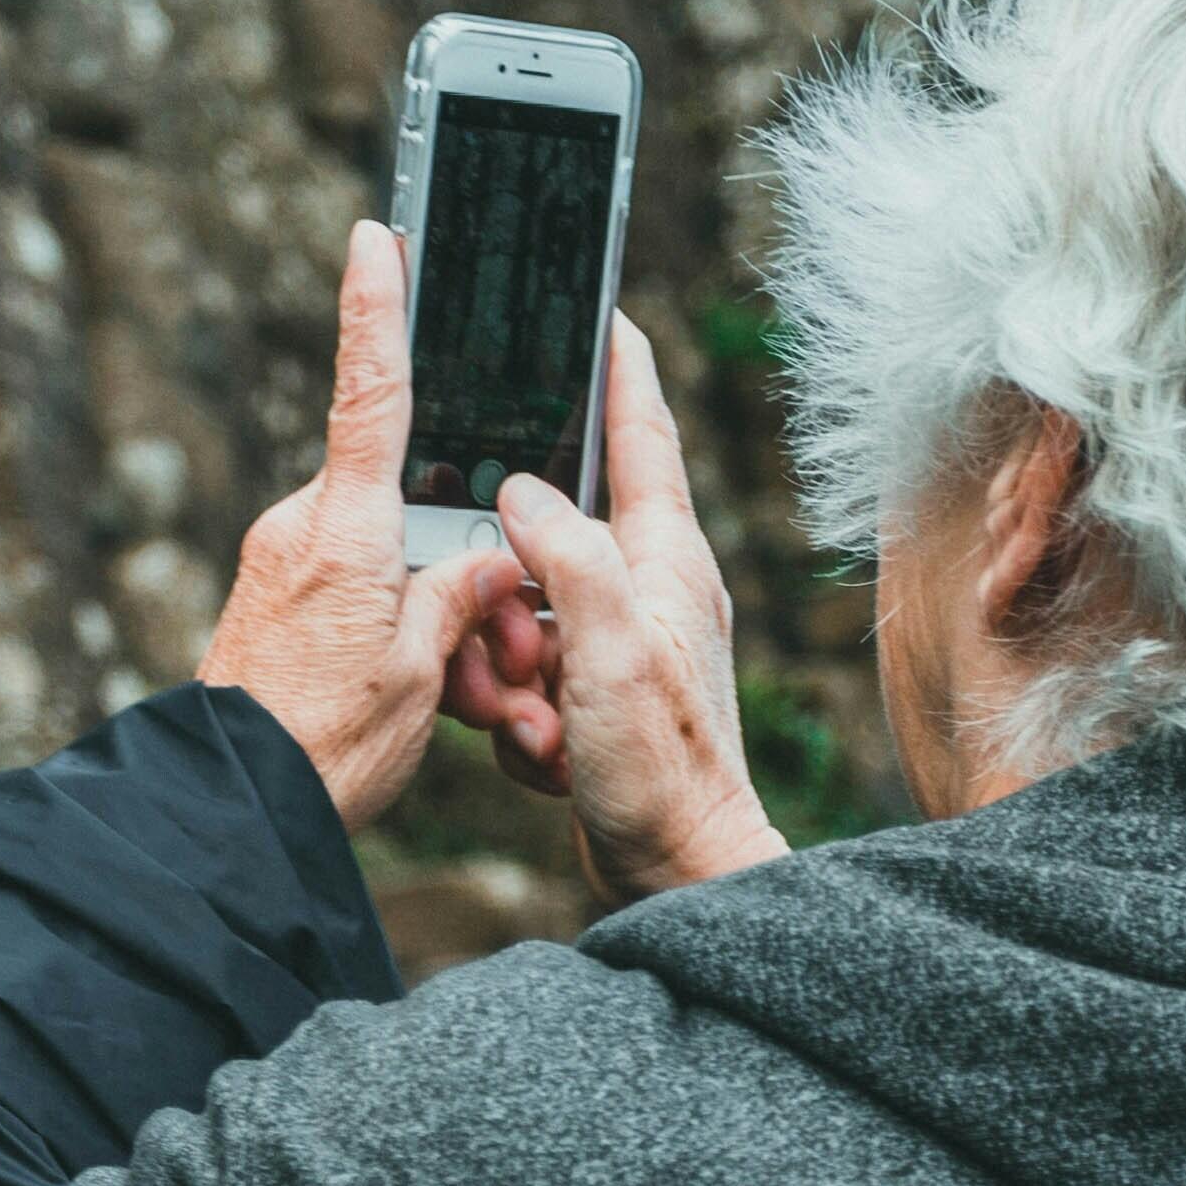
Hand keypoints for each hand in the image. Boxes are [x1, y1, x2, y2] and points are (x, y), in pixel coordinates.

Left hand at [197, 221, 527, 829]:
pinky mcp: (268, 600)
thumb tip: (485, 561)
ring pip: (382, 553)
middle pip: (403, 499)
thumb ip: (459, 599)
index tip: (375, 236)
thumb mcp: (417, 675)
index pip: (368, 392)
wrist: (226, 810)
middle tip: (486, 651)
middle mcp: (302, 530)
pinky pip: (348, 589)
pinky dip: (388, 629)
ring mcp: (278, 563)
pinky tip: (406, 698)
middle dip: (454, 559)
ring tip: (447, 696)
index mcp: (345, 531)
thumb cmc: (322, 748)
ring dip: (425, 611)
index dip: (375, 308)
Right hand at [441, 316, 787, 904]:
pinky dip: (519, 712)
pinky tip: (543, 751)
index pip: (641, 435)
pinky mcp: (597, 695)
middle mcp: (649, 590)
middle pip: (548, 535)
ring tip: (534, 717)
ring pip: (524, 609)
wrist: (679, 874)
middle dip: (506, 583)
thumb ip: (570, 558)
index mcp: (666, 559)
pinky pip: (527, 673)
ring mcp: (621, 644)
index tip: (599, 310)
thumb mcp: (611, 652)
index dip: (617, 369)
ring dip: (506, 663)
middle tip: (514, 648)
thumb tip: (523, 490)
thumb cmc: (662, 770)